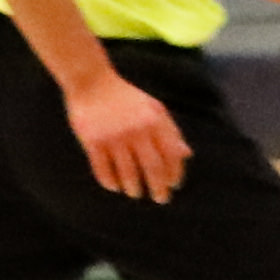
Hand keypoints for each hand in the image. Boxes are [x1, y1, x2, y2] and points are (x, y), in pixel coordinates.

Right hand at [62, 73, 189, 204]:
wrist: (92, 81)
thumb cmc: (126, 98)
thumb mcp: (153, 108)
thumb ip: (171, 131)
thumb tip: (187, 155)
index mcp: (155, 121)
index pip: (171, 155)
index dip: (174, 174)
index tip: (173, 185)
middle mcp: (136, 130)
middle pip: (153, 168)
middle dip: (159, 188)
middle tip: (160, 199)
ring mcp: (114, 137)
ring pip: (128, 173)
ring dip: (134, 188)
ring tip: (135, 193)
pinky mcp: (93, 141)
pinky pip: (103, 170)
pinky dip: (110, 182)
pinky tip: (115, 187)